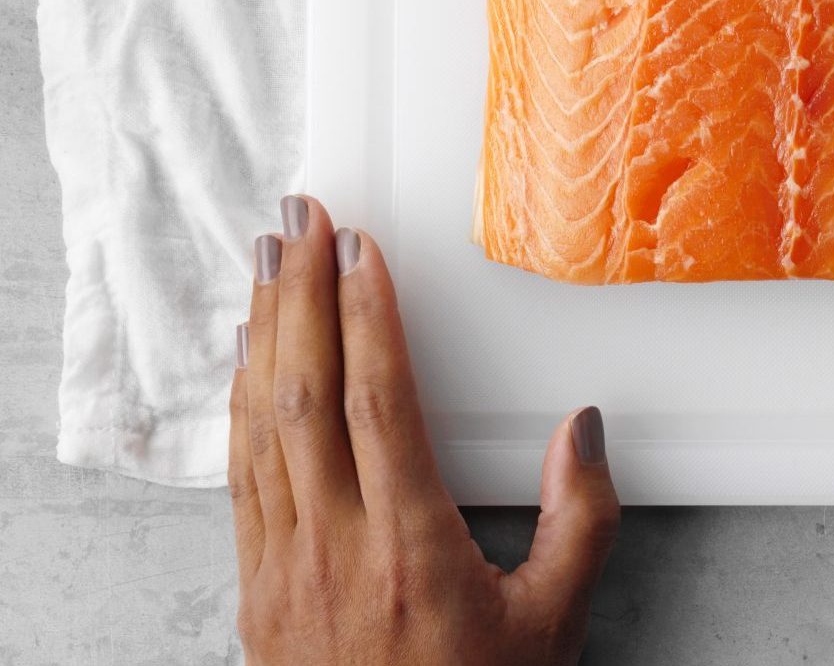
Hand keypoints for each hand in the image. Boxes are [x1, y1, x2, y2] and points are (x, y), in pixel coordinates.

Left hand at [230, 194, 617, 664]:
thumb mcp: (554, 623)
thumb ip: (579, 522)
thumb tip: (583, 429)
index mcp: (409, 552)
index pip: (377, 405)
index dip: (367, 318)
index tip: (361, 250)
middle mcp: (331, 552)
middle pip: (302, 398)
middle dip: (298, 297)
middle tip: (299, 221)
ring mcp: (281, 571)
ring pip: (259, 429)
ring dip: (261, 336)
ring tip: (266, 264)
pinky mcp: (255, 591)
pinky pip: (239, 477)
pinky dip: (240, 405)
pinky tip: (247, 364)